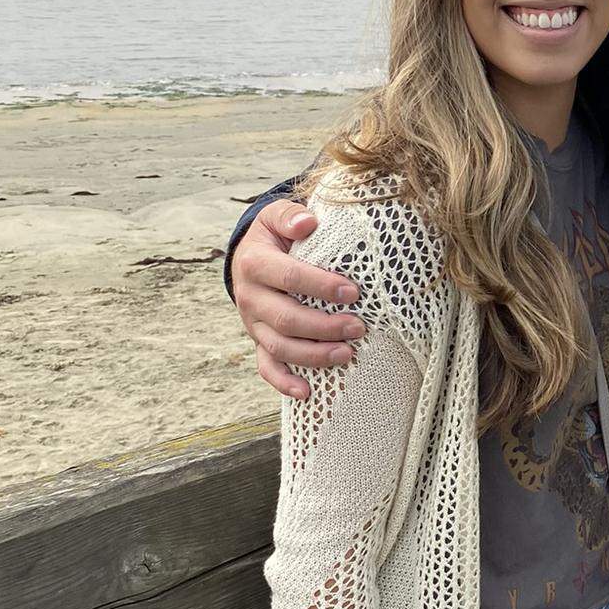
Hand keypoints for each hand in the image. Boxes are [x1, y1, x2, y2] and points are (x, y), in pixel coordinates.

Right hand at [233, 199, 365, 398]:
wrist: (250, 256)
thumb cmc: (275, 236)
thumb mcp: (276, 216)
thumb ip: (290, 216)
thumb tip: (307, 223)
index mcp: (255, 263)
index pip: (289, 278)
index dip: (320, 286)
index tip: (352, 292)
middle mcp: (250, 297)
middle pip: (286, 318)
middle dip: (324, 326)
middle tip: (358, 327)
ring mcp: (254, 323)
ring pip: (280, 346)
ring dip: (314, 355)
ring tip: (346, 355)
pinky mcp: (259, 341)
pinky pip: (267, 367)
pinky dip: (284, 382)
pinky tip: (307, 392)